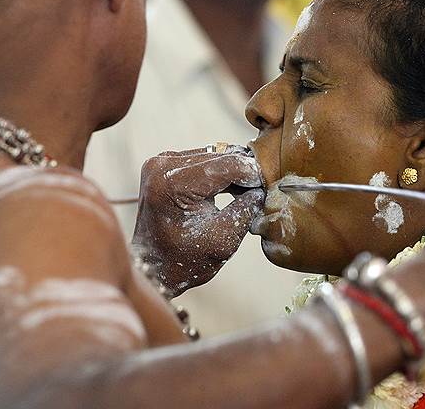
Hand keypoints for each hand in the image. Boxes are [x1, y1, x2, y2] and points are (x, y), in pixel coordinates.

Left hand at [134, 147, 265, 296]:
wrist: (153, 267)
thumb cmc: (184, 261)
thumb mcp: (224, 239)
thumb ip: (246, 208)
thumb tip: (264, 187)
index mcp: (172, 183)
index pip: (226, 165)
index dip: (253, 173)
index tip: (271, 184)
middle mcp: (162, 165)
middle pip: (220, 157)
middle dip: (245, 172)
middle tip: (263, 190)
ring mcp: (161, 162)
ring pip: (214, 155)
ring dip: (234, 171)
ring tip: (248, 192)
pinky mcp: (165, 164)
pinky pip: (204, 160)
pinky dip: (221, 173)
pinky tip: (232, 188)